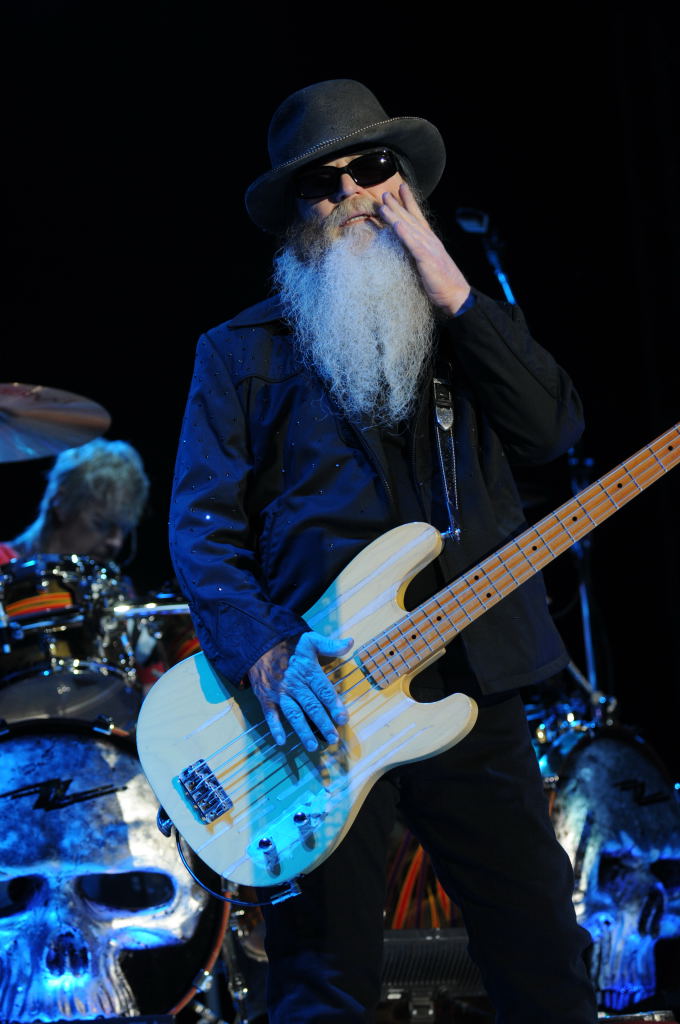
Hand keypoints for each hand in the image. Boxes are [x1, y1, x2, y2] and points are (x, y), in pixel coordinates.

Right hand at [248, 631, 352, 750]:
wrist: (260, 644)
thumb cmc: (289, 645)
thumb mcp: (310, 640)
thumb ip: (330, 644)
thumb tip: (350, 643)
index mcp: (307, 670)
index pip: (323, 689)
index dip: (333, 704)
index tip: (343, 718)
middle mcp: (294, 684)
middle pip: (311, 706)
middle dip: (323, 723)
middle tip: (333, 738)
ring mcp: (279, 692)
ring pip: (293, 713)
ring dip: (303, 730)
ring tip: (312, 746)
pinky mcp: (266, 697)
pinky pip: (270, 714)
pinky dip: (275, 728)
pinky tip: (281, 741)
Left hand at [379, 182, 470, 315]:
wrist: (456, 295)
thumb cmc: (441, 283)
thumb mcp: (427, 265)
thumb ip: (417, 254)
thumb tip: (403, 250)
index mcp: (430, 241)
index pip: (418, 217)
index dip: (409, 202)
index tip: (401, 188)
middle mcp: (429, 241)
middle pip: (411, 218)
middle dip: (398, 204)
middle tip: (386, 192)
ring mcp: (428, 249)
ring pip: (409, 228)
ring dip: (396, 215)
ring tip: (384, 204)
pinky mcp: (427, 260)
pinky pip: (413, 244)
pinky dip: (404, 233)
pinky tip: (396, 224)